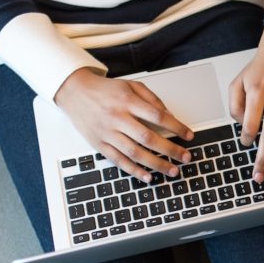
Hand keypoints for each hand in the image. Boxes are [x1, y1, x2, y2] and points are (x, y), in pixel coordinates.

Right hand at [54, 68, 192, 182]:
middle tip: (186, 157)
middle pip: (149, 138)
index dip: (176, 127)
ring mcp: (107, 133)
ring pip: (135, 153)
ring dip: (156, 164)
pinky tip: (148, 177)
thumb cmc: (105, 90)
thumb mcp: (131, 85)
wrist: (74, 92)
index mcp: (127, 101)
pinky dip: (134, 171)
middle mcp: (117, 117)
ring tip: (173, 171)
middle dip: (170, 150)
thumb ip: (152, 99)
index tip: (189, 135)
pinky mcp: (99, 144)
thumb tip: (170, 116)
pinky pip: (118, 161)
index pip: (158, 116)